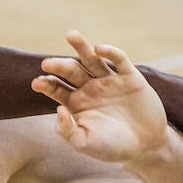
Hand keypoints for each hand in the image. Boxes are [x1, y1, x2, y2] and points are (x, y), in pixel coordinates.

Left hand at [33, 31, 167, 163]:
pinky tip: (100, 48)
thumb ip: (67, 130)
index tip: (37, 82)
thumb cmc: (111, 147)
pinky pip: (119, 60)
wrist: (146, 147)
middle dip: (58, 65)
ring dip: (82, 47)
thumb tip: (58, 109)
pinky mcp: (130, 78)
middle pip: (71, 70)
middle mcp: (90, 88)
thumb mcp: (84, 143)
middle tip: (46, 63)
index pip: (56, 88)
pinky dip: (111, 52)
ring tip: (70, 35)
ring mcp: (109, 81)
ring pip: (92, 59)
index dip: (46, 84)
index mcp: (75, 102)